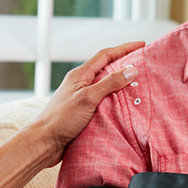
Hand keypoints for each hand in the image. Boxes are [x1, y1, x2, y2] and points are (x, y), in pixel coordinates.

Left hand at [31, 41, 143, 165]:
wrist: (44, 142)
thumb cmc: (62, 118)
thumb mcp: (88, 98)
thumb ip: (109, 83)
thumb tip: (131, 70)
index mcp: (80, 74)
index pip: (106, 55)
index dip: (124, 48)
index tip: (141, 45)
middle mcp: (81, 83)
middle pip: (107, 68)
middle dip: (125, 64)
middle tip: (143, 64)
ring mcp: (82, 97)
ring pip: (105, 85)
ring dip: (121, 83)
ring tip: (139, 84)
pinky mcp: (83, 112)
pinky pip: (103, 101)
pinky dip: (115, 100)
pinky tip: (125, 106)